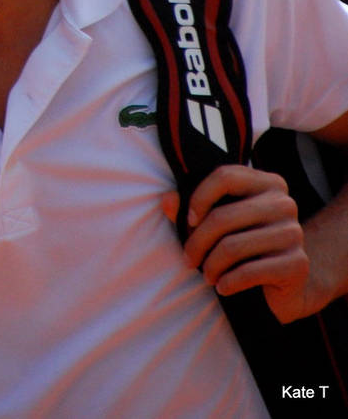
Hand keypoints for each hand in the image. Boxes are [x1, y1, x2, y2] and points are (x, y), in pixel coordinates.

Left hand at [161, 165, 311, 323]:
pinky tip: (222, 286)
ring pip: (232, 246)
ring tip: (206, 275)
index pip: (225, 176)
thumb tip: (167, 200)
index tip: (188, 220)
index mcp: (267, 183)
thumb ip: (191, 208)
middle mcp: (284, 203)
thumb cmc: (247, 245)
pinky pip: (249, 272)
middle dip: (196, 242)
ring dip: (210, 266)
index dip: (199, 197)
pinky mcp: (297, 264)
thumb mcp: (220, 223)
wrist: (290, 283)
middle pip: (223, 217)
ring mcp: (293, 233)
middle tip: (188, 259)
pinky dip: (228, 282)